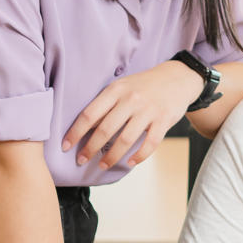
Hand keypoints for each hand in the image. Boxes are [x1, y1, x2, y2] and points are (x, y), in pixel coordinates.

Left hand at [62, 61, 201, 168]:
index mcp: (116, 90)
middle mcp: (131, 99)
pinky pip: (150, 144)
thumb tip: (86, 128)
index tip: (66, 146)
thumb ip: (106, 104)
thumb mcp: (122, 87)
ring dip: (112, 156)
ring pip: (126, 139)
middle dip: (90, 148)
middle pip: (106, 129)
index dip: (76, 132)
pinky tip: (130, 162)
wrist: (177, 78)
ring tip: (103, 165)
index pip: (90, 114)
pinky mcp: (164, 120)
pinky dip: (139, 156)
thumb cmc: (144, 85)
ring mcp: (148, 111)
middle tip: (81, 160)